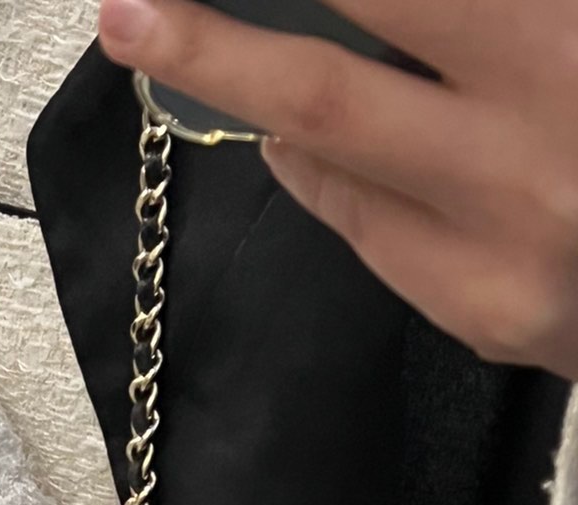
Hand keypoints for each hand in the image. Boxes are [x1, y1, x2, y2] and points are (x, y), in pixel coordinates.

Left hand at [97, 0, 577, 381]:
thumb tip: (402, 6)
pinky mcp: (487, 319)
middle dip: (213, 46)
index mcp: (566, 57)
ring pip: (335, 171)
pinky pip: (369, 232)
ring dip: (265, 101)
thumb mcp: (576, 36)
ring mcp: (504, 253)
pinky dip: (324, 174)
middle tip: (126, 10)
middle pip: (328, 94)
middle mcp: (535, 155)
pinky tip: (308, 140)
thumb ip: (505, 12)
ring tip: (211, 51)